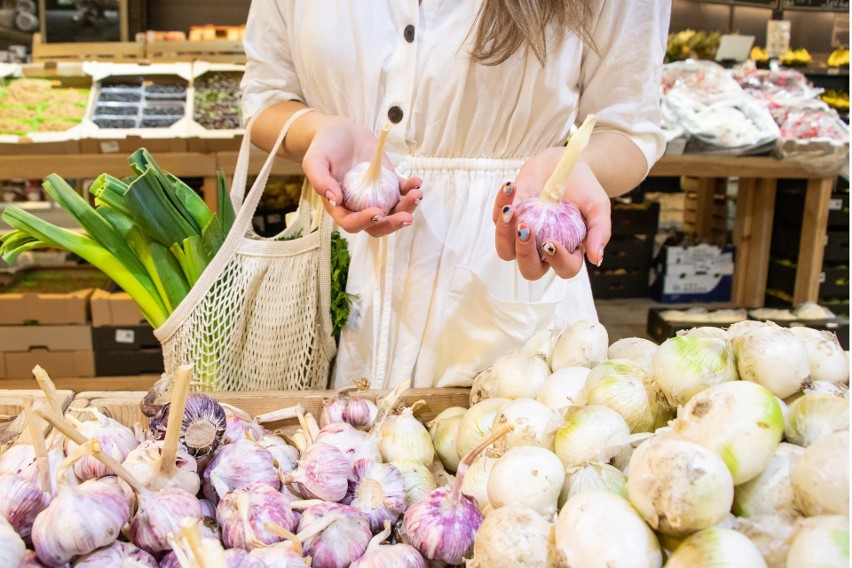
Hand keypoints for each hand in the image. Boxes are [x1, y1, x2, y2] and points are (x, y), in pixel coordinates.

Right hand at [301, 115, 422, 236]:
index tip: (377, 212)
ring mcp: (376, 196)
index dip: (364, 222)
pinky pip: (401, 191)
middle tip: (406, 218)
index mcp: (339, 207)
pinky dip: (410, 188)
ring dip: (407, 207)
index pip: (351, 223)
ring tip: (416, 195)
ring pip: (393, 211)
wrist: (340, 132)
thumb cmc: (324, 147)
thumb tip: (335, 200)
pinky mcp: (388, 183)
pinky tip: (417, 182)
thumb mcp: (315, 161)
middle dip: (392, 223)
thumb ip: (320, 180)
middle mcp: (359, 207)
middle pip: (377, 225)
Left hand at [492, 148, 610, 279]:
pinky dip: (501, 203)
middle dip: (525, 254)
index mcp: (568, 252)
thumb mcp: (598, 206)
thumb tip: (596, 259)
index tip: (552, 241)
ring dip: (504, 234)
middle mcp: (542, 250)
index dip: (558, 261)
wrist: (564, 164)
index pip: (564, 269)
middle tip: (526, 230)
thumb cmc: (584, 188)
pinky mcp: (507, 219)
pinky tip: (511, 187)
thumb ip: (600, 231)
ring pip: (505, 251)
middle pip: (529, 269)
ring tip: (511, 210)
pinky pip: (497, 220)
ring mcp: (522, 236)